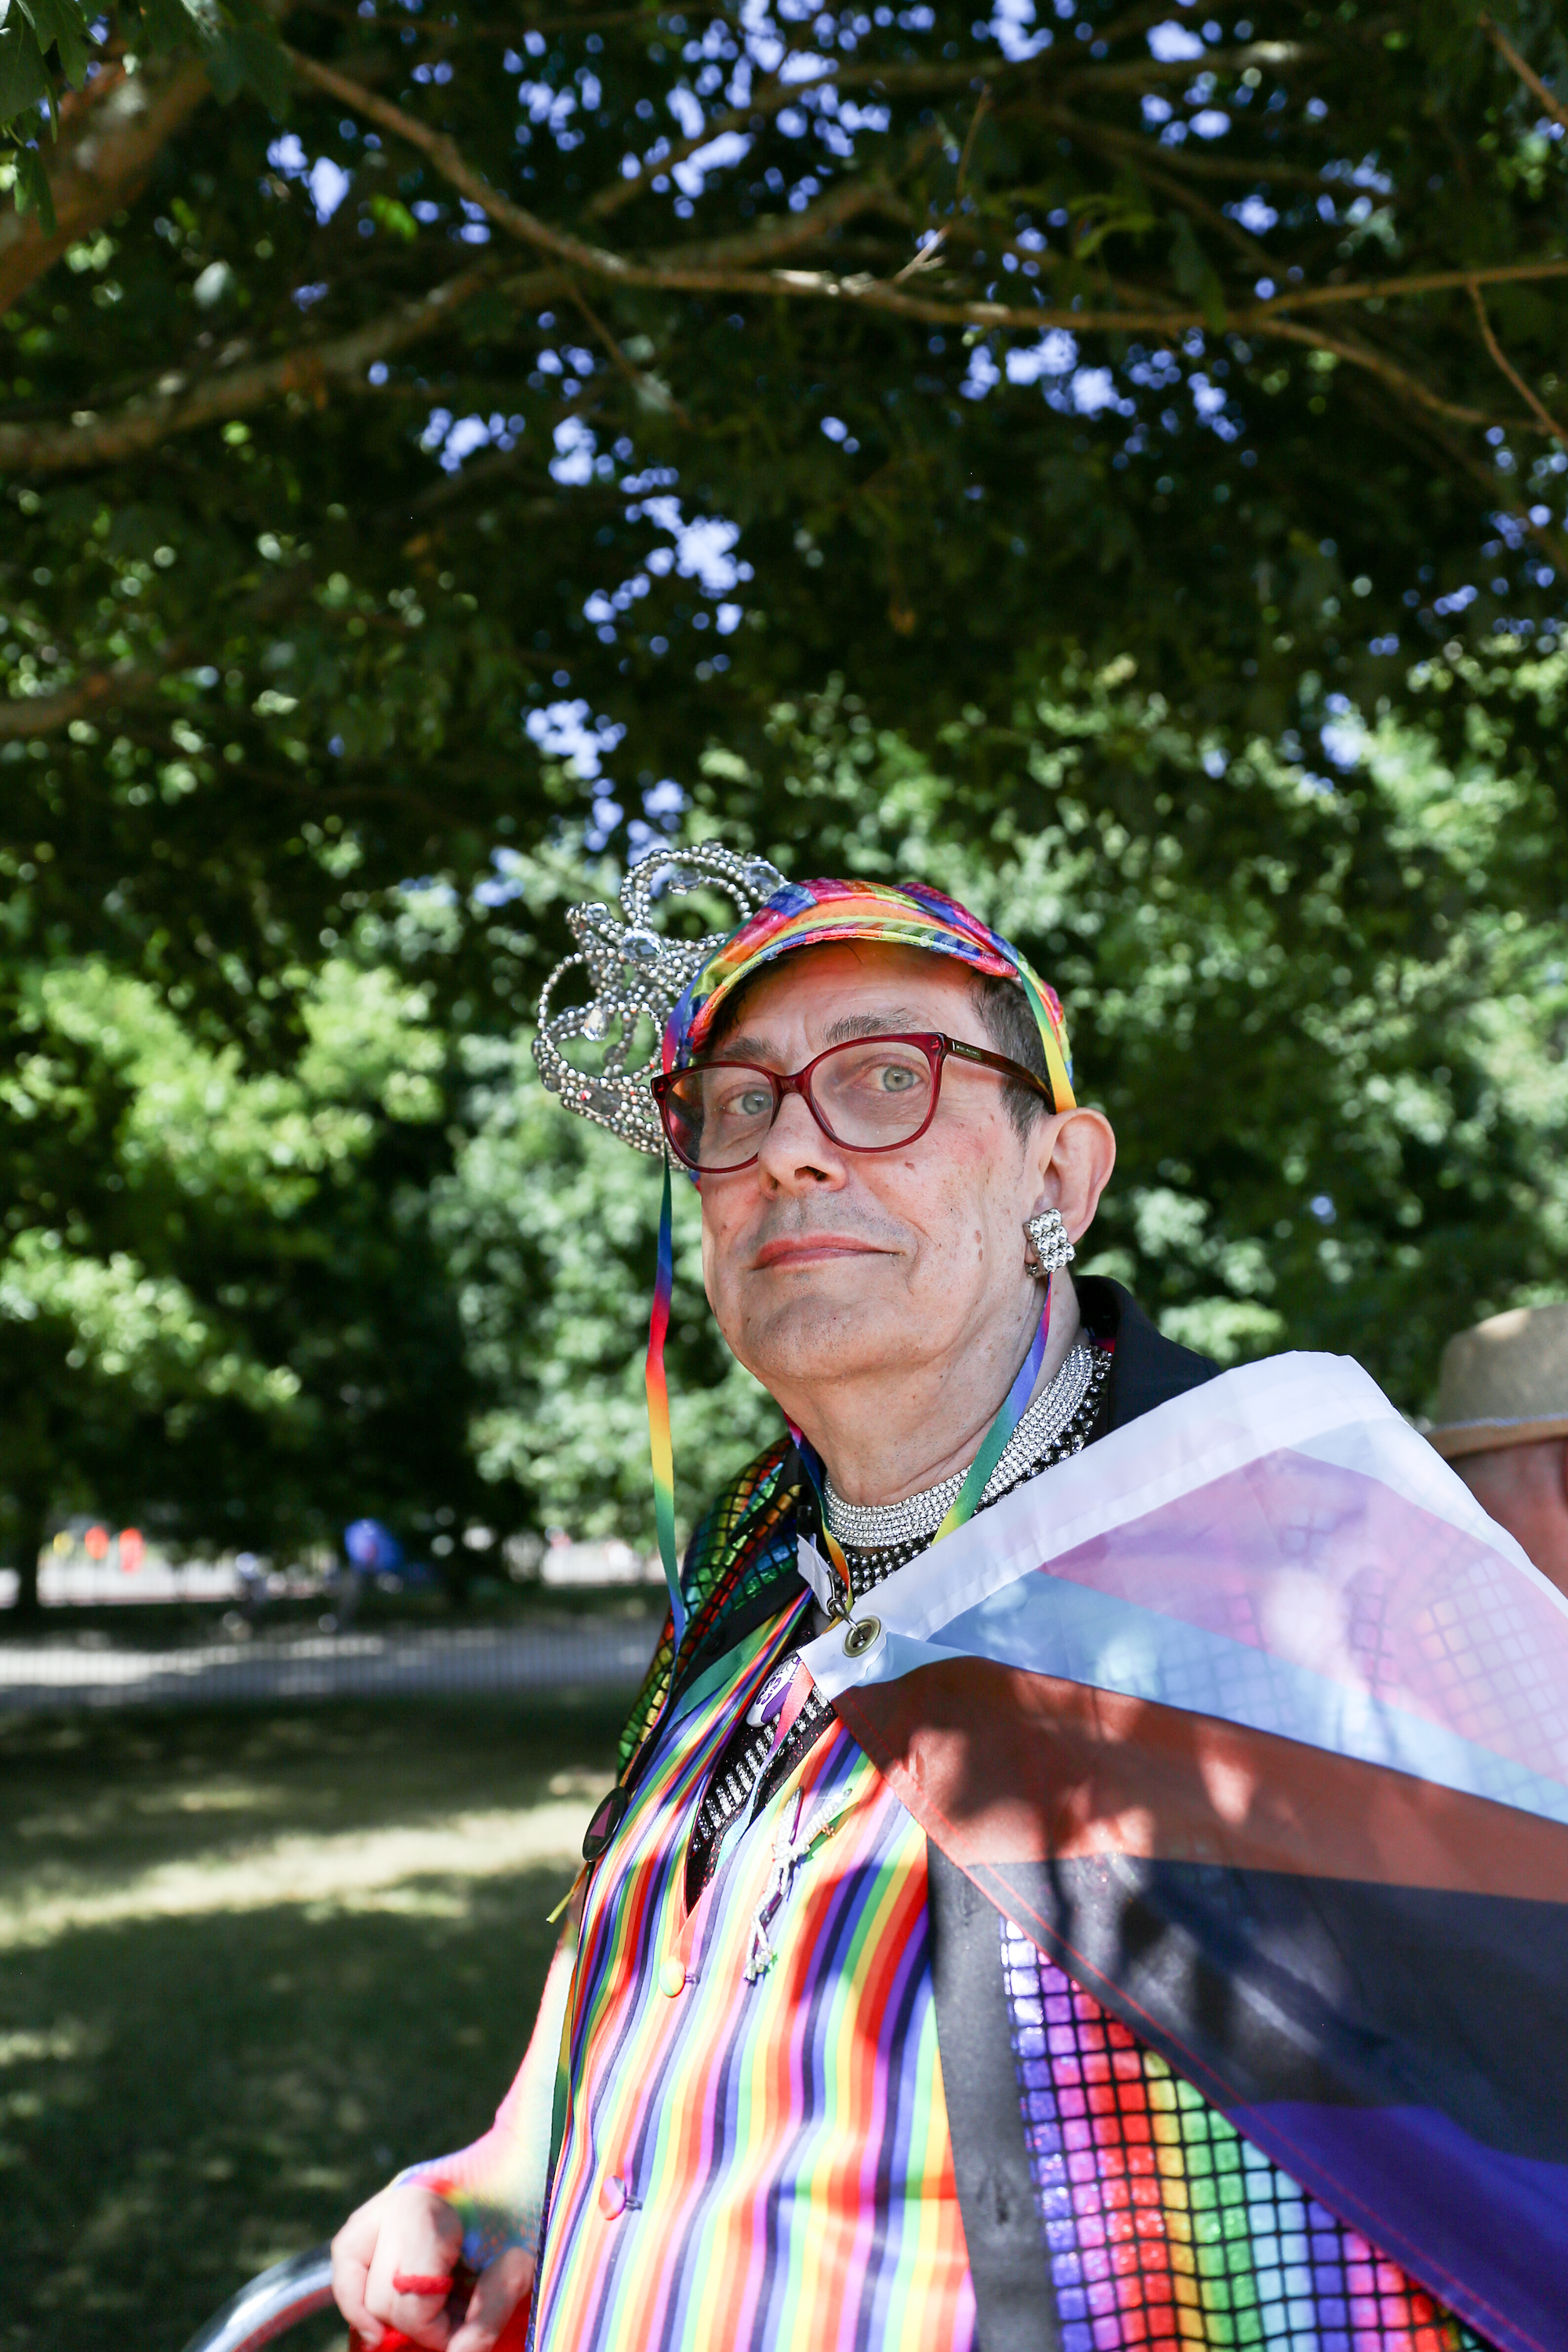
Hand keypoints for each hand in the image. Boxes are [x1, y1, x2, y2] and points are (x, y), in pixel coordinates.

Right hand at [331, 2184, 534, 2350]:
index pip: (410, 2302)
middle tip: (457, 2313)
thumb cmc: (528, 2205)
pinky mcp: (378, 2208)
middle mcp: (392, 2201)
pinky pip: (350, 2258)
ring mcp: (381, 2201)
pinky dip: (364, 2288)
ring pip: (350, 2277)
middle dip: (417, 2321)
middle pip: (379, 2298)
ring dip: (387, 2307)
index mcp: (424, 2210)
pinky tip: (394, 2302)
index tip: (467, 2324)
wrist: (530, 2155)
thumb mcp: (519, 2264)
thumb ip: (486, 2318)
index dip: (437, 2330)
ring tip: (432, 2304)